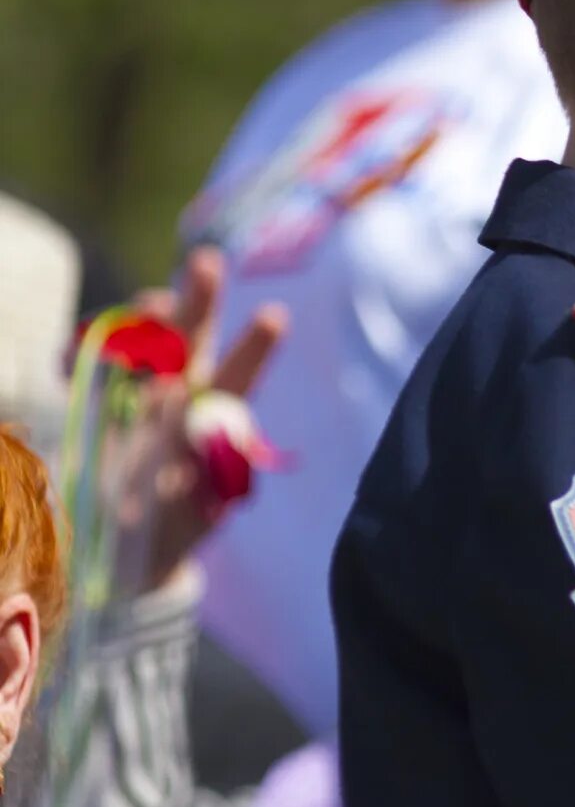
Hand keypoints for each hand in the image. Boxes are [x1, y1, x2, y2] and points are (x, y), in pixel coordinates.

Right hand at [105, 247, 286, 594]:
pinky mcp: (94, 401)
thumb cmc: (178, 524)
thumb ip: (199, 471)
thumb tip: (196, 427)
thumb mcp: (196, 507)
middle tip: (207, 262)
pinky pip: (84, 367)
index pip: (240, 375)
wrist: (130, 544)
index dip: (255, 347)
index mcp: (216, 416)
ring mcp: (136, 392)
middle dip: (199, 299)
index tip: (274, 316)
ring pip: (140, 341)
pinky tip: (68, 358)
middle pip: (193, 337)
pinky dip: (75, 354)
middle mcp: (181, 392)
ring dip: (140, 321)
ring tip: (149, 309)